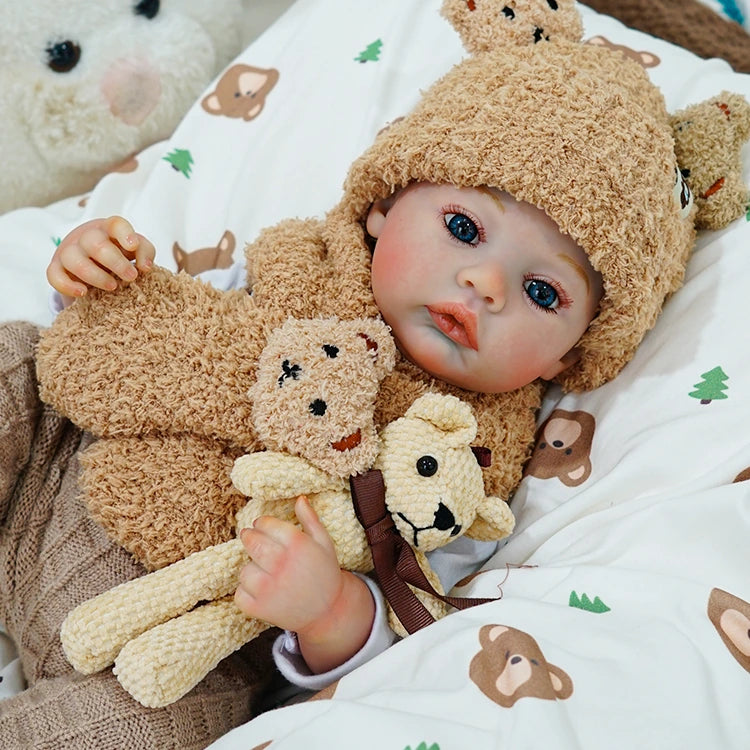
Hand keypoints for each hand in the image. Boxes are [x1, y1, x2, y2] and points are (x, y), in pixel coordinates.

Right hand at [47, 216, 154, 300]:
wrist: (91, 258)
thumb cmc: (119, 252)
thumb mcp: (135, 250)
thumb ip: (145, 252)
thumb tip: (144, 267)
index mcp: (108, 230)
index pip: (115, 224)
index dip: (125, 233)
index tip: (133, 246)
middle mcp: (87, 237)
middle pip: (96, 244)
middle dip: (116, 262)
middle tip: (131, 277)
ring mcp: (69, 251)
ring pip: (74, 259)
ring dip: (95, 275)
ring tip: (112, 287)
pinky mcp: (57, 267)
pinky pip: (54, 275)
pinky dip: (67, 285)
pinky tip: (83, 293)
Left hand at [235, 496, 374, 672]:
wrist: (328, 611)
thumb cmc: (324, 573)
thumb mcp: (323, 542)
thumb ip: (310, 519)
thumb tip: (299, 498)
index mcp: (296, 544)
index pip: (265, 524)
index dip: (261, 524)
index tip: (263, 526)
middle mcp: (280, 563)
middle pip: (250, 541)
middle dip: (249, 538)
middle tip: (255, 541)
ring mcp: (268, 587)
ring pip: (244, 569)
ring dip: (251, 569)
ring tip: (266, 572)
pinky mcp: (259, 608)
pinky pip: (240, 593)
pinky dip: (247, 592)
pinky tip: (263, 591)